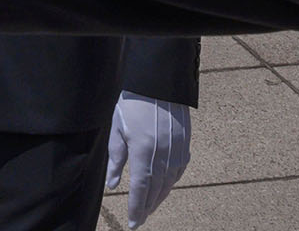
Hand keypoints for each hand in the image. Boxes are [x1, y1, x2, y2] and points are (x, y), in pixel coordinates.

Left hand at [106, 92, 191, 227]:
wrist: (159, 82)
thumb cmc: (134, 102)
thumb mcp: (118, 128)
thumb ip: (116, 158)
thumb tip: (113, 183)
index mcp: (143, 150)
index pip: (141, 188)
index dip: (136, 208)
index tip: (132, 223)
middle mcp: (163, 153)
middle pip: (156, 189)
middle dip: (147, 207)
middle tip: (140, 218)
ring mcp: (177, 150)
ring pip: (168, 182)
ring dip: (159, 197)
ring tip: (149, 206)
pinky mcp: (185, 144)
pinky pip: (178, 170)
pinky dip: (170, 182)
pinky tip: (163, 186)